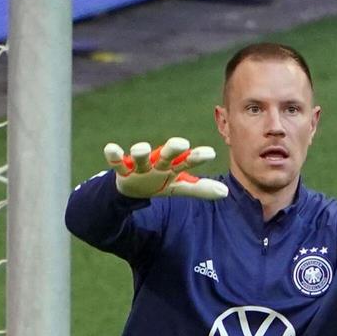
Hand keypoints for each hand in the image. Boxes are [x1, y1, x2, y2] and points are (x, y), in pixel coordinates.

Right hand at [104, 137, 227, 199]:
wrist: (132, 187)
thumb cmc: (160, 181)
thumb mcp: (179, 186)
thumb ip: (200, 189)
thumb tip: (226, 193)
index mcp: (173, 166)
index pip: (188, 160)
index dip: (197, 157)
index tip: (210, 154)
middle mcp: (157, 162)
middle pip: (166, 154)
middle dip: (172, 149)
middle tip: (182, 142)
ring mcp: (139, 165)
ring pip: (140, 156)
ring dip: (139, 151)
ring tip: (141, 148)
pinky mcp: (122, 170)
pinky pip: (117, 162)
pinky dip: (113, 155)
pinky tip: (111, 148)